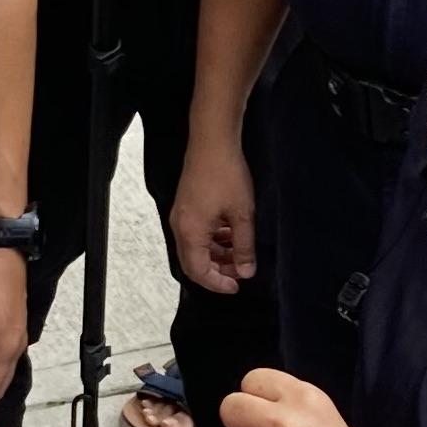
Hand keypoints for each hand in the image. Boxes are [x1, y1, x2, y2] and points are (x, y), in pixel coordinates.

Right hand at [167, 130, 256, 294]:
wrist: (212, 140)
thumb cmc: (226, 175)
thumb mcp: (242, 214)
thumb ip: (244, 247)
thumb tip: (246, 272)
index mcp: (190, 232)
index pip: (198, 271)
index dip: (217, 283)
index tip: (237, 286)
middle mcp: (180, 226)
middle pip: (193, 261)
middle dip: (216, 271)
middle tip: (239, 273)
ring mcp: (181, 214)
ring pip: (195, 247)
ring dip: (215, 254)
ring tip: (239, 253)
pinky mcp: (186, 205)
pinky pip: (196, 232)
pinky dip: (212, 239)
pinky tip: (231, 234)